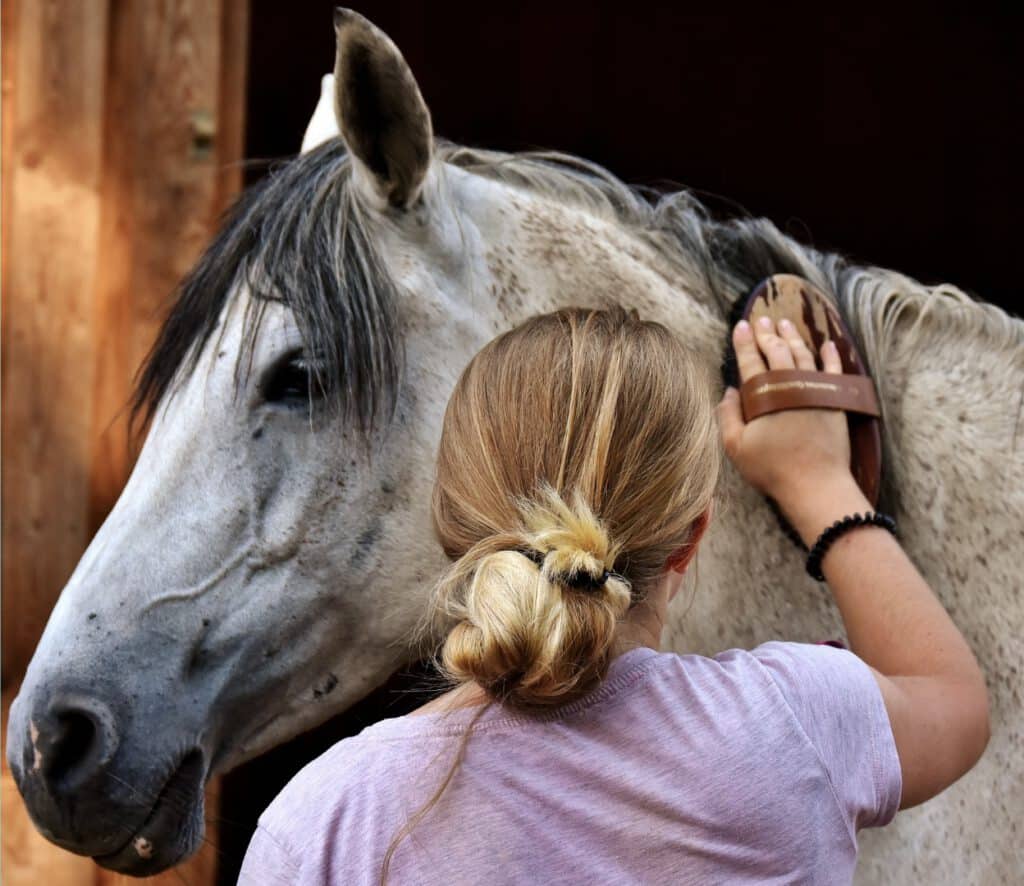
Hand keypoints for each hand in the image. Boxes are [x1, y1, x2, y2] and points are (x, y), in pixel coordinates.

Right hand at [717, 316, 854, 511]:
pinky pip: (833, 370)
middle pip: (777, 351)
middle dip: (767, 334)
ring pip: (803, 354)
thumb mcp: (736, 447)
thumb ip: (728, 416)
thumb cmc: (772, 468)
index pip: (751, 360)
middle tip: (761, 319)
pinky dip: (830, 355)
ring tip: (785, 324)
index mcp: (764, 394)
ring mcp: (815, 389)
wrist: (815, 484)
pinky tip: (827, 344)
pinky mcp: (835, 400)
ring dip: (793, 336)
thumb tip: (729, 391)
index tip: (741, 325)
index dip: (744, 342)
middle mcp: (790, 385)